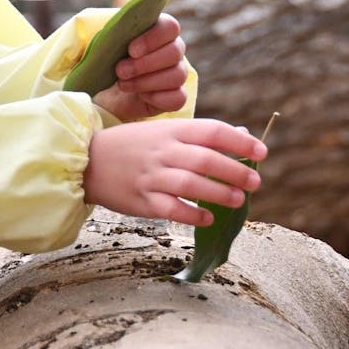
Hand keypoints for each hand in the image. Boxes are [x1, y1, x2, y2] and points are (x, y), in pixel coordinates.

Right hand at [85, 118, 265, 227]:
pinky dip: (192, 214)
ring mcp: (151, 177)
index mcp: (171, 130)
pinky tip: (208, 218)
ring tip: (238, 199)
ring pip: (191, 184)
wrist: (87, 160)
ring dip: (219, 192)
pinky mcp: (142, 200)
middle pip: (206, 159)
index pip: (212, 131)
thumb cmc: (133, 145)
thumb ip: (201, 135)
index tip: (262, 153)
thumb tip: (243, 137)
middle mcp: (163, 151)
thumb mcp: (164, 131)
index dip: (240, 142)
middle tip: (255, 181)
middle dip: (235, 170)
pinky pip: (171, 209)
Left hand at [93, 13, 188, 121]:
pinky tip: (140, 96)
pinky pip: (178, 98)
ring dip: (147, 81)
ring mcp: (176, 74)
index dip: (153, 38)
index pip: (170, 26)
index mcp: (157, 30)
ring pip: (177, 75)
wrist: (101, 94)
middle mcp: (172, 50)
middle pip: (175, 51)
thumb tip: (102, 30)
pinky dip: (158, 97)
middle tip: (120, 71)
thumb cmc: (102, 63)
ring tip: (123, 84)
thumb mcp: (96, 44)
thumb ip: (103, 32)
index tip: (131, 50)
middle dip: (146, 63)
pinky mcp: (175, 97)